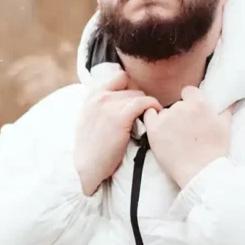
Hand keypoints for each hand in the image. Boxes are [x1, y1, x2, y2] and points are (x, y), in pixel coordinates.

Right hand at [75, 63, 162, 195]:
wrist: (88, 167)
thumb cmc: (91, 149)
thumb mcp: (89, 121)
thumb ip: (101, 107)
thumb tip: (120, 102)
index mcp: (93, 96)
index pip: (120, 78)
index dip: (131, 87)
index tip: (136, 101)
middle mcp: (100, 97)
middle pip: (132, 89)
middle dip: (140, 101)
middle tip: (146, 116)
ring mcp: (109, 105)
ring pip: (140, 96)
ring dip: (147, 106)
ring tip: (152, 119)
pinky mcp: (120, 116)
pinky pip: (145, 103)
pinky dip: (153, 107)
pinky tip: (156, 116)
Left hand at [143, 85, 231, 187]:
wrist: (201, 171)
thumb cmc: (215, 151)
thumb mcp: (225, 127)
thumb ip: (225, 110)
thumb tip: (229, 100)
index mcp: (199, 104)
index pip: (189, 91)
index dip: (189, 100)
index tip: (191, 112)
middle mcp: (181, 107)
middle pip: (177, 104)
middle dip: (181, 114)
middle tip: (186, 130)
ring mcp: (166, 117)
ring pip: (164, 112)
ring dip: (168, 120)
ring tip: (175, 137)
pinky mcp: (154, 129)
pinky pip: (148, 115)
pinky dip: (152, 119)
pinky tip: (159, 129)